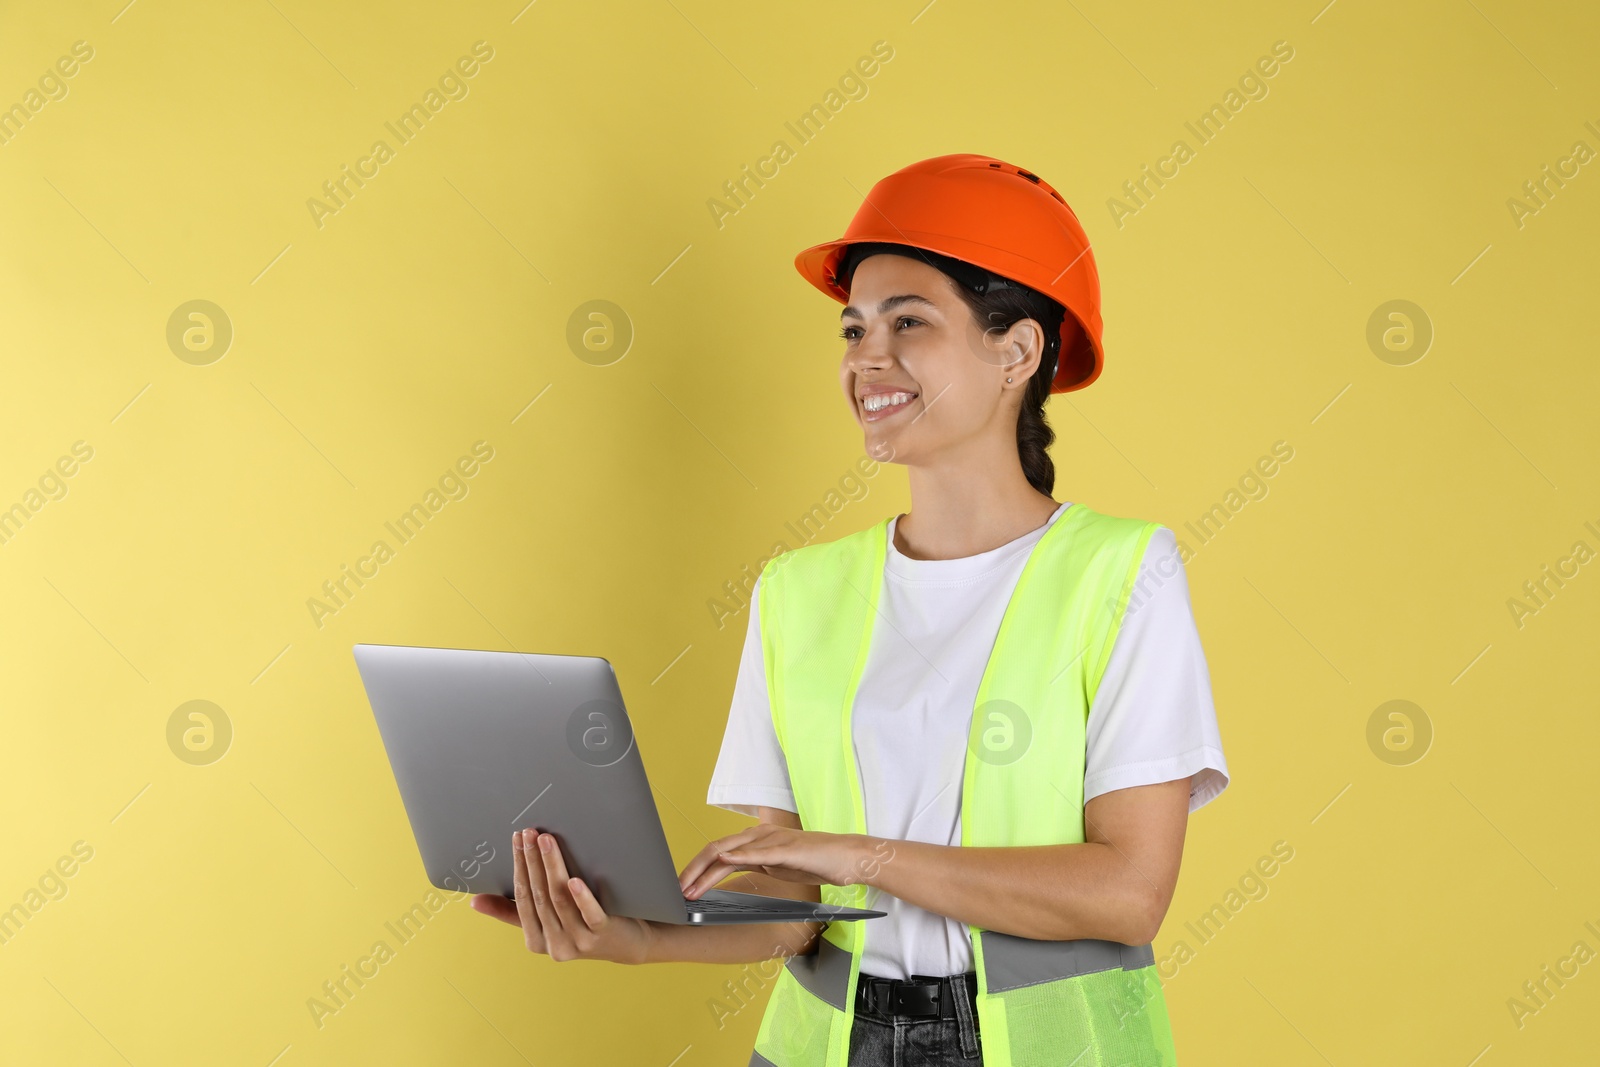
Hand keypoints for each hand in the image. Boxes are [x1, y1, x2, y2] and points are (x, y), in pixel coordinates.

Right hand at [470, 828, 658, 965]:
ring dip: (551, 866)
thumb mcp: (547, 922)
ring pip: (559, 899)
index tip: (517, 838)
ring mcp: (579, 941)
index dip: (518, 867)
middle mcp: (555, 945)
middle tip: (529, 832)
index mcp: (536, 940)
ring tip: (546, 840)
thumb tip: (475, 901)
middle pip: (539, 895)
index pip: (522, 898)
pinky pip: (590, 914)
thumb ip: (513, 912)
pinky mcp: (603, 934)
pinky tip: (573, 879)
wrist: (629, 945)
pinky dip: (581, 896)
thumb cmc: (584, 926)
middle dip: (531, 860)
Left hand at [679, 826, 886, 898]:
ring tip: (690, 887)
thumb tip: (728, 871)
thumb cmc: (814, 861)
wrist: (848, 857)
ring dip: (706, 870)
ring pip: (730, 850)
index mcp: (756, 840)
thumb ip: (753, 864)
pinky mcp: (786, 848)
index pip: (717, 851)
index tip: (681, 886)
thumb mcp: (776, 865)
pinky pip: (758, 852)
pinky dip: (738, 855)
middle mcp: (760, 835)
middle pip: (716, 849)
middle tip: (676, 890)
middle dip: (692, 871)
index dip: (696, 868)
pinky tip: (723, 861)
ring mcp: (772, 840)